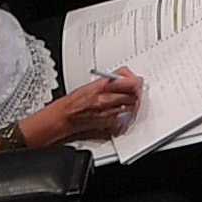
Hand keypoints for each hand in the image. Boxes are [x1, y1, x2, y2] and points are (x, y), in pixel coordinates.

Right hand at [20, 74, 141, 149]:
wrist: (65, 117)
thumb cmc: (75, 101)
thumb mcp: (92, 84)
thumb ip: (110, 81)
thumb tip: (125, 78)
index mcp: (101, 86)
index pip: (126, 80)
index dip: (134, 80)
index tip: (136, 81)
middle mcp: (105, 98)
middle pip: (132, 94)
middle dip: (136, 92)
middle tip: (135, 91)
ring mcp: (108, 111)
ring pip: (131, 106)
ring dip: (132, 104)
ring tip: (129, 102)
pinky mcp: (108, 123)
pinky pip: (124, 118)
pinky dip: (126, 115)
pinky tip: (122, 112)